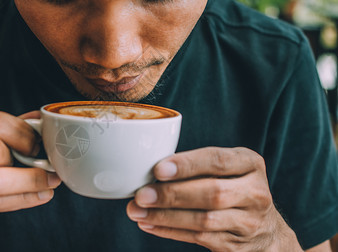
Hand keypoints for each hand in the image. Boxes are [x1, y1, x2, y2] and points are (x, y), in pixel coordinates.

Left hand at [126, 147, 301, 251]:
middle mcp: (255, 193)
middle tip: (141, 194)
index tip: (158, 169)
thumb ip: (199, 164)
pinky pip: (199, 238)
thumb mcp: (228, 168)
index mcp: (250, 164)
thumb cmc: (233, 187)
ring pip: (204, 220)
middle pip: (212, 193)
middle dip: (172, 194)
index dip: (187, 164)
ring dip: (165, 216)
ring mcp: (248, 223)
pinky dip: (170, 231)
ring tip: (137, 211)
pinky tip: (149, 223)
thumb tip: (151, 168)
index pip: (218, 161)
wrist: (266, 230)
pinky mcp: (236, 246)